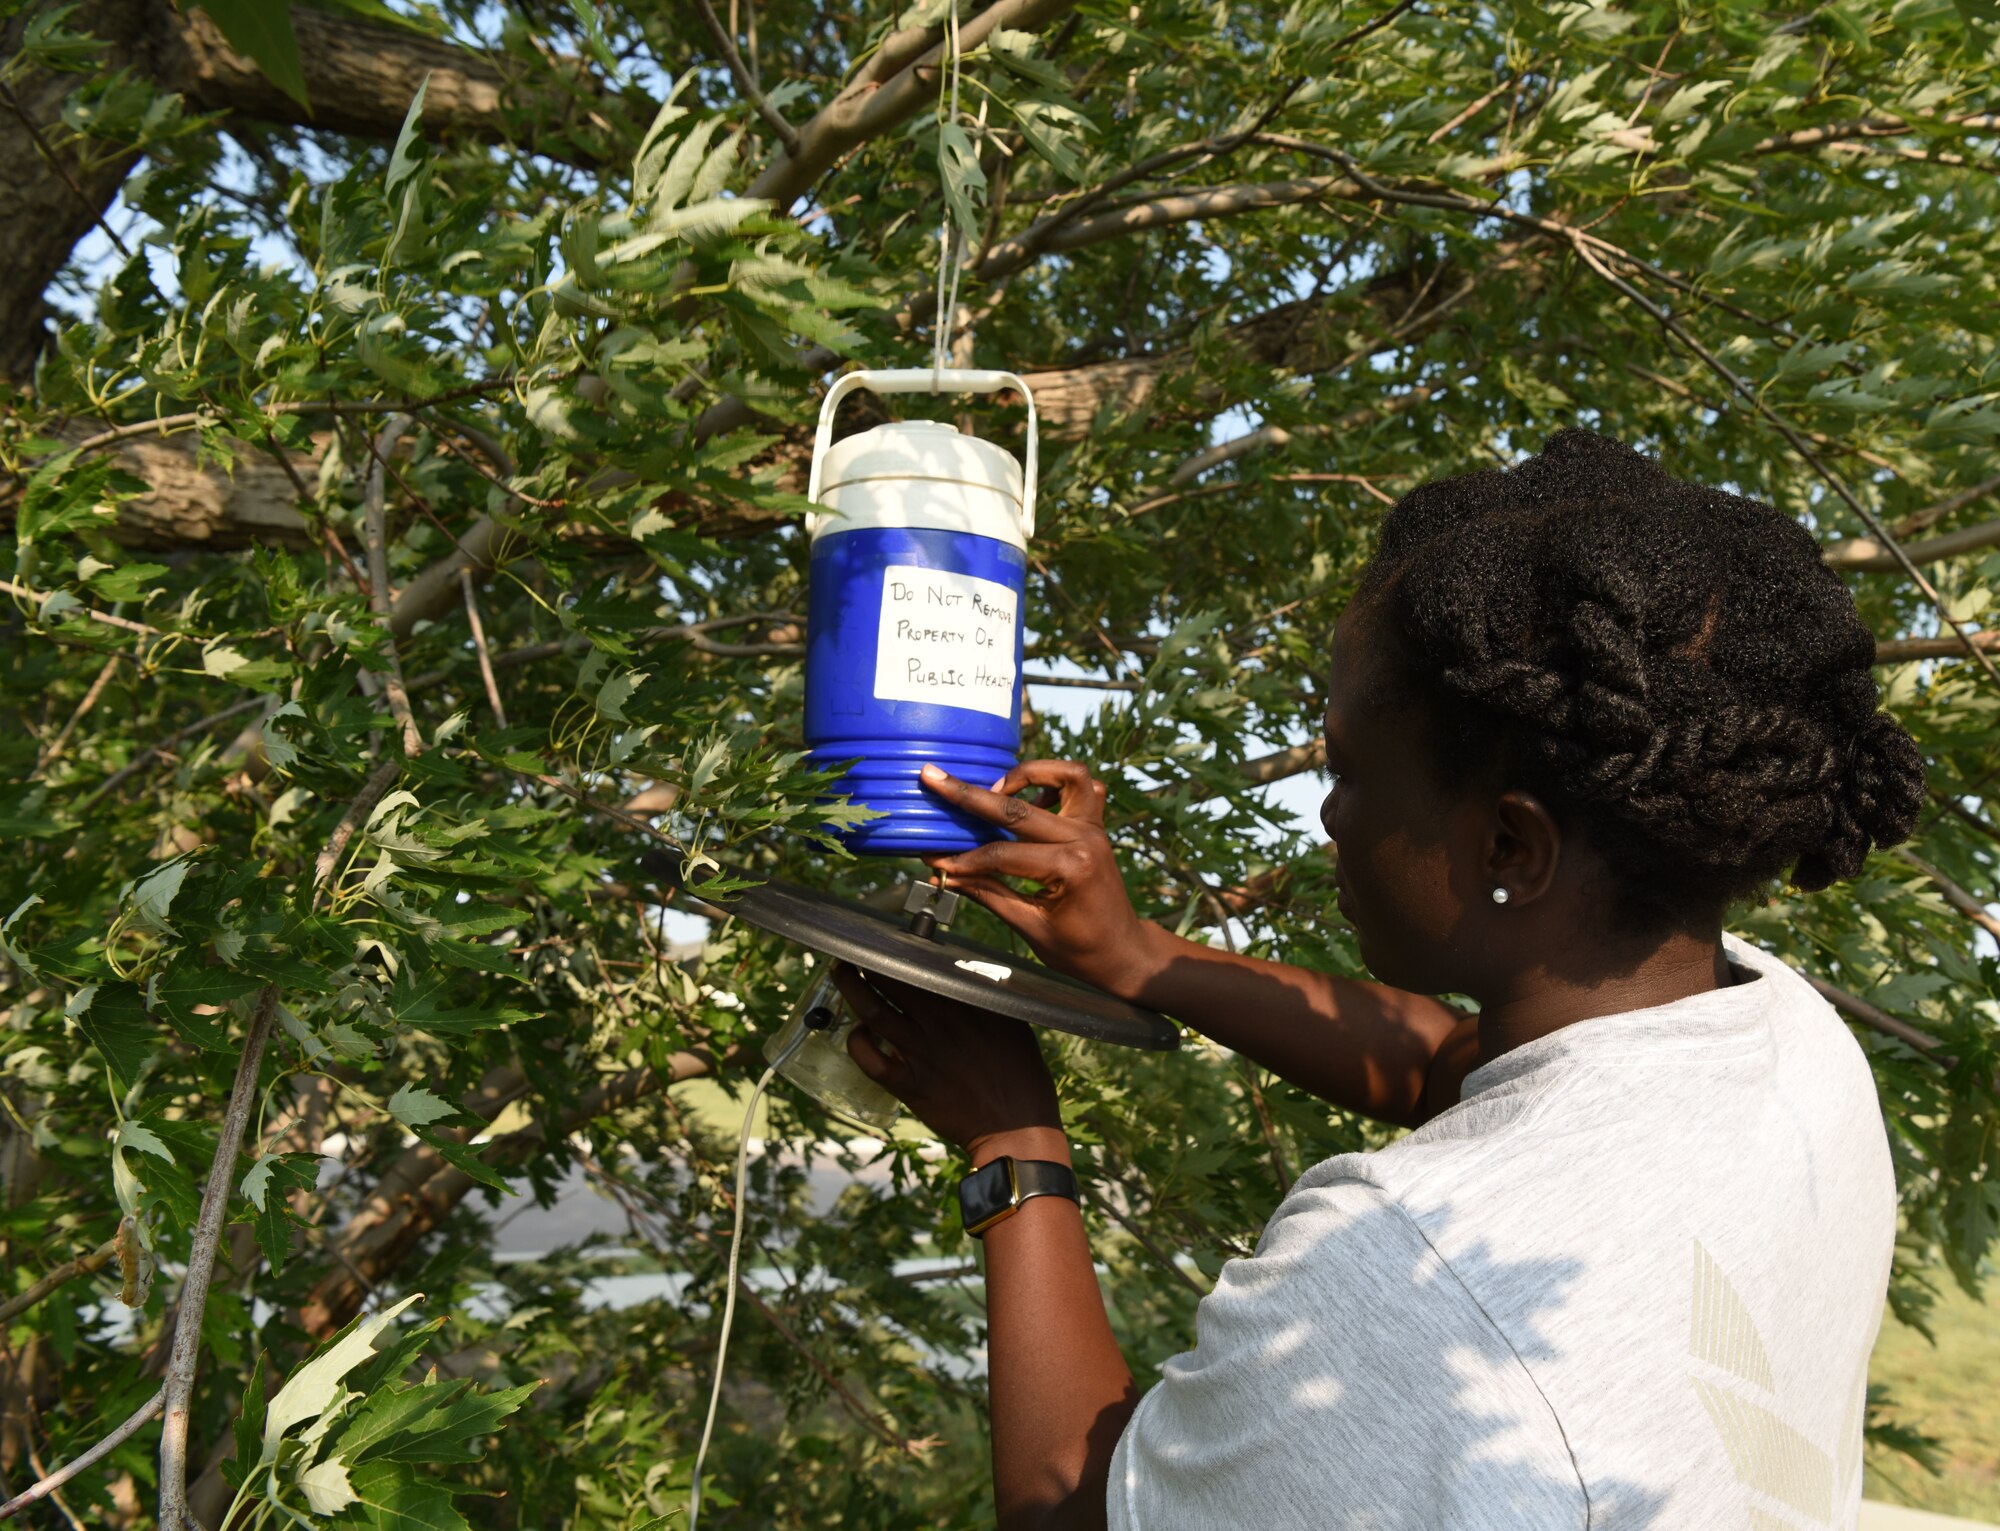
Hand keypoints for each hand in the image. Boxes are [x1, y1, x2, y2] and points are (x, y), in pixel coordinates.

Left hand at [834, 964, 1060, 1155]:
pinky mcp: (908, 1083)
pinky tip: (857, 1032)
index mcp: (963, 1002)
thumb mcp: (1013, 1023)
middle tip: (852, 952)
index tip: (886, 940)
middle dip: (865, 961)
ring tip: (839, 975)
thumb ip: (988, 998)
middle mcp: (936, 1021)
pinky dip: (857, 1042)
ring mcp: (919, 1052)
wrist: (1015, 1126)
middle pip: (889, 980)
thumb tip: (972, 976)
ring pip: (872, 1011)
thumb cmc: (1021, 1074)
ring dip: (850, 989)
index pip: (921, 964)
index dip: (898, 950)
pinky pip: (869, 1059)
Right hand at [918, 760, 1166, 997]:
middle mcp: (1085, 839)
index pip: (1002, 855)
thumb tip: (944, 873)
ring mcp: (1094, 828)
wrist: (1123, 951)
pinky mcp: (1097, 825)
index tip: (934, 858)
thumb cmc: (1080, 949)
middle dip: (971, 796)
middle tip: (935, 778)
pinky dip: (1057, 782)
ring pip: (1067, 775)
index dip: (964, 858)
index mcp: (1070, 869)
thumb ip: (987, 893)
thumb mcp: (1030, 927)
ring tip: (997, 787)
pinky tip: (1031, 798)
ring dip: (1030, 772)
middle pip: (1018, 810)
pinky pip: (1085, 786)